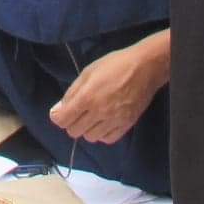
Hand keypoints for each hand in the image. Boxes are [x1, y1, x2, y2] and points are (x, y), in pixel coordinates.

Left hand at [50, 31, 169, 144]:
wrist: (145, 68)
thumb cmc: (114, 65)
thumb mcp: (88, 72)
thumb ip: (71, 92)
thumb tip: (58, 109)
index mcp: (87, 97)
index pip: (62, 120)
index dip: (58, 116)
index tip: (61, 111)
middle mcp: (99, 112)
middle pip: (74, 132)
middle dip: (71, 123)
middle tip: (78, 112)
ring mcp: (113, 121)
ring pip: (90, 138)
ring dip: (87, 129)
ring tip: (92, 117)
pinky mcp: (126, 125)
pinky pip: (107, 139)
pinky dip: (102, 134)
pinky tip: (104, 123)